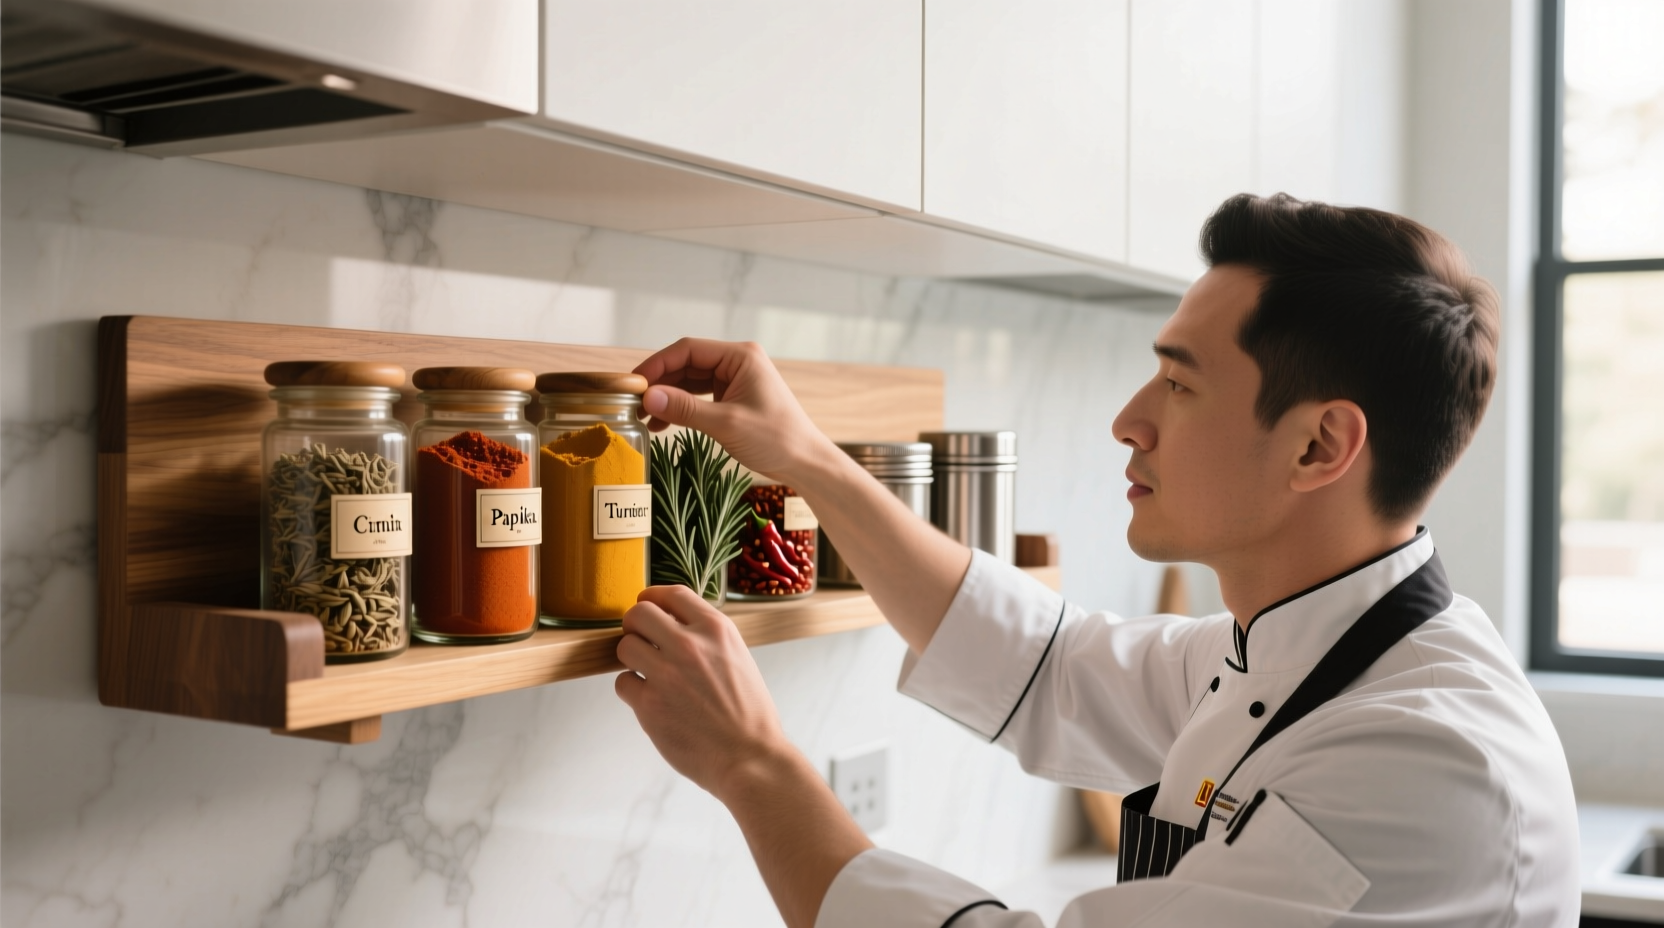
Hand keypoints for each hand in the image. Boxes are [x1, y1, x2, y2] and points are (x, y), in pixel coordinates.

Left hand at [614, 585, 790, 800]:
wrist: (750, 757)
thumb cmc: (749, 713)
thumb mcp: (738, 658)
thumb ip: (707, 638)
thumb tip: (674, 625)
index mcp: (716, 629)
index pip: (672, 593)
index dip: (654, 598)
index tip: (649, 606)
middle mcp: (689, 644)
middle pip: (639, 613)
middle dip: (634, 625)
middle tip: (641, 640)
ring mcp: (666, 674)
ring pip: (624, 646)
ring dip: (631, 658)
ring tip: (648, 673)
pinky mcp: (649, 704)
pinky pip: (622, 683)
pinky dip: (632, 691)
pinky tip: (652, 701)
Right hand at [633, 338, 834, 482]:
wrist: (805, 462)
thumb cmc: (776, 439)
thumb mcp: (726, 424)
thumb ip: (686, 409)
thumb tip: (649, 398)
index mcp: (740, 356)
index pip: (688, 350)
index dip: (657, 364)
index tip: (634, 384)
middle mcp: (737, 361)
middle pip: (686, 364)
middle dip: (660, 383)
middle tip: (633, 404)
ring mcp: (736, 379)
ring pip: (690, 381)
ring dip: (668, 398)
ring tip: (645, 418)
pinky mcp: (734, 396)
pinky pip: (699, 396)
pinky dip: (681, 408)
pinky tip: (664, 425)